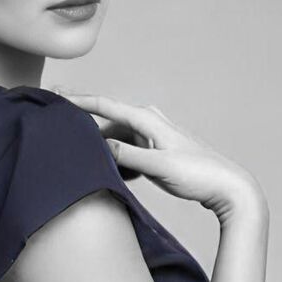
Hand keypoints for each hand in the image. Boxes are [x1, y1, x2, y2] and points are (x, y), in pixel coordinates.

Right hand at [51, 88, 267, 219]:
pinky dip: (115, 160)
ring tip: (81, 159)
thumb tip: (100, 147)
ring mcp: (152, 136)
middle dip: (84, 126)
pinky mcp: (155, 151)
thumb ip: (129, 156)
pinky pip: (126, 152)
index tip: (54, 94)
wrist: (227, 187)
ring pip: (115, 139)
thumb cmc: (198, 174)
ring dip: (100, 149)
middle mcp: (149, 122)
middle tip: (58, 132)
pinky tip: (110, 174)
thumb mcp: (159, 167)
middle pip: (106, 121)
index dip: (78, 100)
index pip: (105, 105)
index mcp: (147, 120)